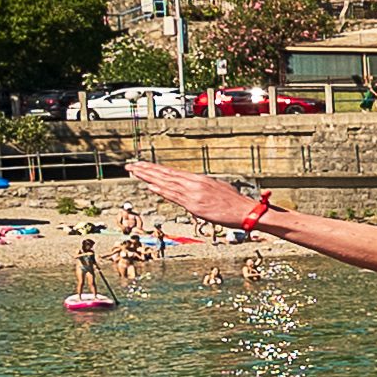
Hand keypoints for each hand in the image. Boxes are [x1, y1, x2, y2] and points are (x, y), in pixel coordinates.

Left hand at [129, 161, 249, 224]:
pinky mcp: (194, 205)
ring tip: (134, 172)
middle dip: (146, 170)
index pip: (171, 172)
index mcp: (199, 179)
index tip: (142, 165)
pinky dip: (161, 190)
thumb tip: (190, 187)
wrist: (245, 211)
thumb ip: (201, 187)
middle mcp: (194, 184)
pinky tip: (150, 186)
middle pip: (165, 175)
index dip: (155, 168)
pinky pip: (174, 197)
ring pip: (166, 184)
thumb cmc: (234, 202)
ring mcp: (193, 194)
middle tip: (131, 166)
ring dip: (148, 177)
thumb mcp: (217, 188)